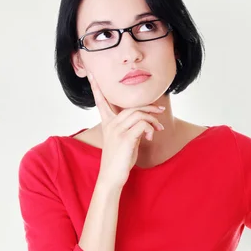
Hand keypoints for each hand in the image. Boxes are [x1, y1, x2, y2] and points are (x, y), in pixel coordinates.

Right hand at [87, 70, 164, 188]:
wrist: (111, 177)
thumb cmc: (119, 161)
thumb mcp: (125, 142)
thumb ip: (131, 129)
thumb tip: (144, 125)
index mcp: (107, 124)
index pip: (101, 101)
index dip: (96, 86)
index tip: (90, 72)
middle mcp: (110, 124)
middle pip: (131, 106)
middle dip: (148, 107)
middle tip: (160, 112)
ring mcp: (117, 131)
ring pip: (138, 113)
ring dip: (152, 119)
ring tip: (158, 128)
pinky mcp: (125, 138)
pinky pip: (142, 124)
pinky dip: (150, 128)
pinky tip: (150, 137)